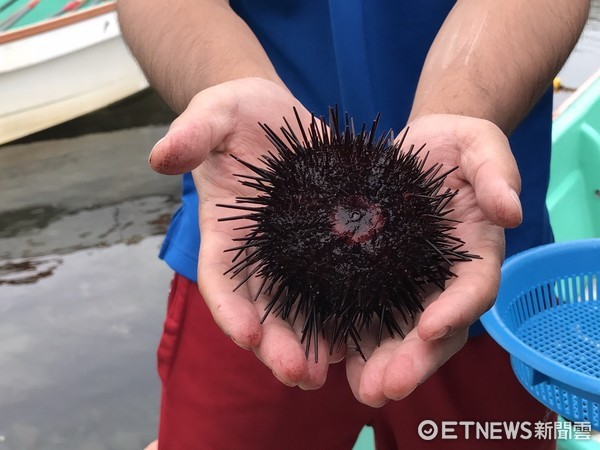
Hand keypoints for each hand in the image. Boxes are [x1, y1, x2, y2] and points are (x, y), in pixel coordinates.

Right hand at [149, 78, 334, 388]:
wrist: (278, 116)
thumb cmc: (238, 115)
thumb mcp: (214, 114)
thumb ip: (192, 134)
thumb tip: (160, 158)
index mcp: (225, 234)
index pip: (221, 279)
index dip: (231, 309)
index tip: (248, 336)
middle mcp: (260, 255)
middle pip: (265, 309)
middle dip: (278, 345)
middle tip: (299, 376)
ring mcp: (297, 253)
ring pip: (303, 307)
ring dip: (314, 343)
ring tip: (333, 371)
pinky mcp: (332, 244)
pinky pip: (339, 282)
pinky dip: (348, 311)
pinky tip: (364, 335)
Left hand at [345, 114, 521, 405]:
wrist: (411, 149)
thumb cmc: (451, 144)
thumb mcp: (478, 145)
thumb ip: (496, 172)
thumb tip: (511, 211)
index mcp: (473, 252)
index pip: (473, 289)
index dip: (457, 310)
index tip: (431, 327)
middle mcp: (440, 278)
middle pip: (434, 328)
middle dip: (413, 360)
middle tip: (385, 387)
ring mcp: (405, 282)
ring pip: (397, 332)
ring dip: (380, 364)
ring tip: (360, 388)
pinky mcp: (371, 278)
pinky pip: (362, 312)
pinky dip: (350, 338)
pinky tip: (330, 356)